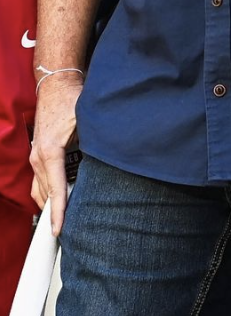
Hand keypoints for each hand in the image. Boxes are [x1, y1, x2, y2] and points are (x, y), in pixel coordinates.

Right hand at [30, 75, 81, 235]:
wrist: (56, 84)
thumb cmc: (71, 100)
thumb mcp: (86, 121)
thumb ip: (94, 142)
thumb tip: (110, 157)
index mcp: (50, 152)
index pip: (55, 189)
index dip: (58, 212)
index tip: (59, 231)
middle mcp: (38, 158)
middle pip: (45, 194)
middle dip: (55, 213)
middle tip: (68, 231)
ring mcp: (36, 157)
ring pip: (40, 190)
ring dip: (52, 203)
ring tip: (66, 220)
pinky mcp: (38, 155)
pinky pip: (40, 181)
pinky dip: (49, 192)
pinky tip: (61, 199)